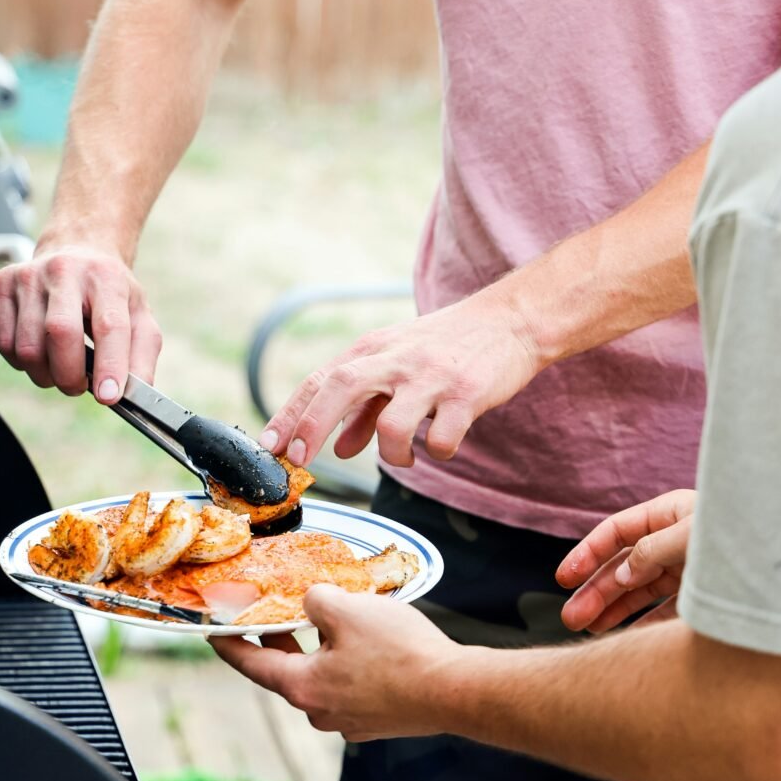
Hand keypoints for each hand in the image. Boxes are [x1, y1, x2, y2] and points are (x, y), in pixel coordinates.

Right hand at [0, 242, 161, 402]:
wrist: (78, 253)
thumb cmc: (111, 296)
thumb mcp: (139, 318)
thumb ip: (142, 357)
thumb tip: (135, 394)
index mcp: (107, 278)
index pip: (109, 325)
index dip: (109, 365)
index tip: (108, 396)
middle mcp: (66, 270)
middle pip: (60, 333)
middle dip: (70, 376)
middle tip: (80, 386)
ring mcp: (29, 275)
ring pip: (28, 347)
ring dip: (46, 375)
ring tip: (62, 368)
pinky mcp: (2, 285)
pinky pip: (5, 344)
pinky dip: (23, 364)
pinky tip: (41, 353)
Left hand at [210, 585, 459, 740]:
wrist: (453, 691)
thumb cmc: (398, 652)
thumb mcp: (347, 609)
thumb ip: (316, 600)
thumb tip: (312, 602)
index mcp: (303, 687)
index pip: (252, 664)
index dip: (231, 644)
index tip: (213, 633)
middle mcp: (320, 712)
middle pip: (288, 670)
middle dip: (282, 638)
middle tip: (276, 612)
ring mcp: (349, 722)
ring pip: (322, 677)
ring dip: (320, 649)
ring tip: (334, 618)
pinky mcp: (376, 721)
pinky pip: (350, 686)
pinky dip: (347, 663)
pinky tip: (367, 642)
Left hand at [259, 287, 540, 467]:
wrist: (511, 321)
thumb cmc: (448, 346)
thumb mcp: (400, 366)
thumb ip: (367, 409)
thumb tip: (341, 447)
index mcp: (375, 349)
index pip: (321, 379)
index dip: (291, 413)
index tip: (269, 446)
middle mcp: (398, 359)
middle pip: (341, 386)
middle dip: (312, 425)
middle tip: (301, 460)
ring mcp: (432, 377)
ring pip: (393, 425)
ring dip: (391, 454)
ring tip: (404, 456)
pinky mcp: (468, 394)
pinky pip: (443, 439)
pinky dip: (439, 452)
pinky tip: (445, 443)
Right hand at [556, 489, 695, 633]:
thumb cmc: (747, 535)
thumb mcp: (692, 534)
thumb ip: (652, 551)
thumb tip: (621, 576)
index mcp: (668, 514)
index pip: (615, 532)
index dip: (587, 553)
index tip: (564, 578)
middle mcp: (672, 541)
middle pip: (622, 566)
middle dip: (594, 591)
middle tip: (571, 618)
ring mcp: (687, 567)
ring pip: (639, 589)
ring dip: (613, 609)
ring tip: (589, 629)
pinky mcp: (702, 594)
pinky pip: (668, 610)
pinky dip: (648, 623)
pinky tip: (629, 638)